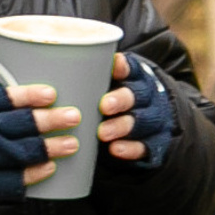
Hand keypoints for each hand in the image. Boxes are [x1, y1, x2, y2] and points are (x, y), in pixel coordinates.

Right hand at [0, 80, 81, 206]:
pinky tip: (49, 168)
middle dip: (51, 120)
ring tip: (72, 143)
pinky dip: (33, 173)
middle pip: (23, 124)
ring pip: (24, 150)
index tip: (52, 94)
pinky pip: (13, 178)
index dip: (31, 95)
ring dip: (50, 147)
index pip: (7, 98)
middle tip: (74, 117)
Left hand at [95, 52, 175, 167]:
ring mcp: (154, 120)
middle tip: (103, 105)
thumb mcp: (109, 87)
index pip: (132, 69)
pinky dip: (130, 148)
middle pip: (137, 96)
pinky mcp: (156, 142)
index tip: (114, 65)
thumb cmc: (116, 101)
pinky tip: (115, 149)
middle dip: (121, 100)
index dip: (124, 67)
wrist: (151, 125)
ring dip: (122, 127)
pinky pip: (145, 146)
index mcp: (137, 79)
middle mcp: (148, 97)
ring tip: (102, 133)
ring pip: (142, 122)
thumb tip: (58, 67)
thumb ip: (91, 80)